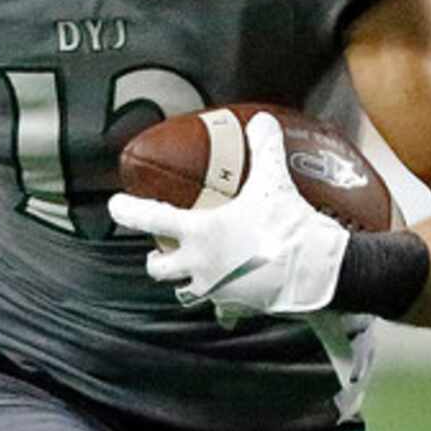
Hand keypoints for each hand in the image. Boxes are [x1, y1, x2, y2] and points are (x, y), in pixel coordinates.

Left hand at [108, 112, 349, 322]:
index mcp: (199, 233)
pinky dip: (223, 303)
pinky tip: (232, 295)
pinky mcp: (235, 306)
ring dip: (184, 282)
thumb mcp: (273, 182)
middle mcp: (199, 265)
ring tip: (193, 270)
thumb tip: (261, 122)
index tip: (116, 206)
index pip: (152, 219)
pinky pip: (221, 309)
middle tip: (161, 249)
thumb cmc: (287, 227)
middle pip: (158, 268)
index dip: (129, 211)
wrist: (314, 272)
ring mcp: (215, 290)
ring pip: (183, 292)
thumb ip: (264, 149)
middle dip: (156, 259)